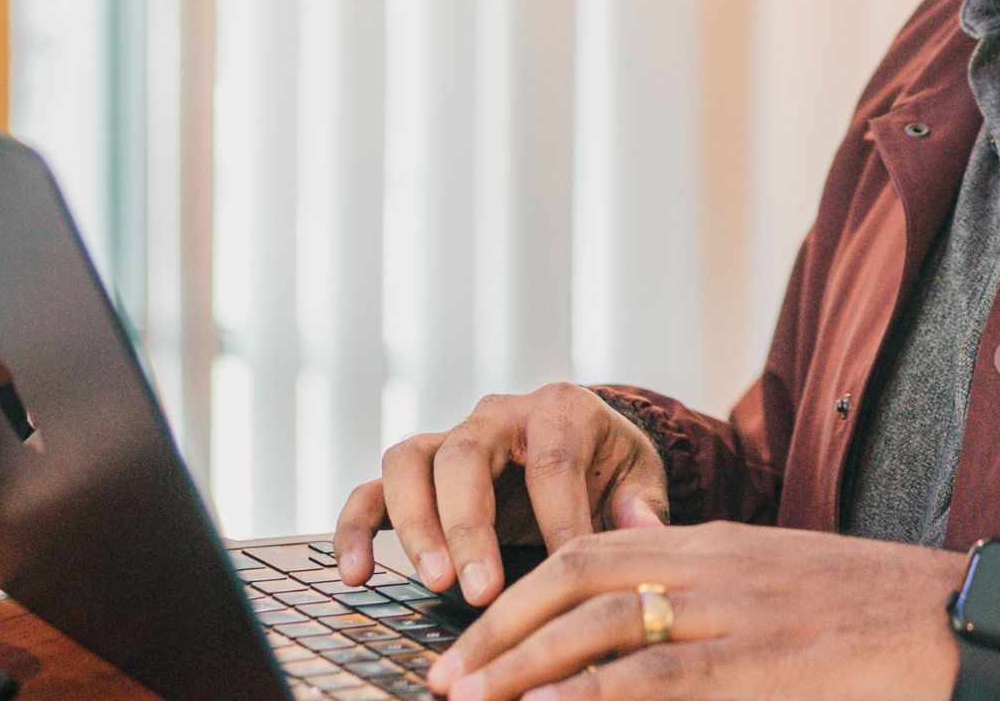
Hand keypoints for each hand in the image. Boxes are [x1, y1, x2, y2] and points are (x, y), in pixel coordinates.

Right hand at [333, 383, 669, 603]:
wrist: (584, 448)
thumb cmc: (612, 469)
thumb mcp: (640, 477)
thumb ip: (643, 505)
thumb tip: (641, 531)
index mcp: (560, 410)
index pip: (550, 460)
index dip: (556, 517)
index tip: (564, 570)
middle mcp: (496, 415)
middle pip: (464, 457)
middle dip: (469, 526)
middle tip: (479, 589)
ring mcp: (448, 440)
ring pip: (409, 463)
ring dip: (415, 525)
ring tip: (433, 583)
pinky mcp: (416, 473)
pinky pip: (372, 491)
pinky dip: (356, 528)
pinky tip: (356, 575)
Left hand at [424, 520, 964, 700]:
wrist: (967, 618)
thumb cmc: (878, 613)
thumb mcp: (783, 583)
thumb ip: (711, 586)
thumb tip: (638, 609)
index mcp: (719, 544)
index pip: (592, 546)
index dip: (522, 590)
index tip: (474, 635)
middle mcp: (717, 566)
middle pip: (577, 577)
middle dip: (500, 630)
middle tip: (445, 679)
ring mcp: (740, 612)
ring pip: (604, 625)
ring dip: (524, 667)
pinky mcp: (765, 663)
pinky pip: (660, 679)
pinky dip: (593, 696)